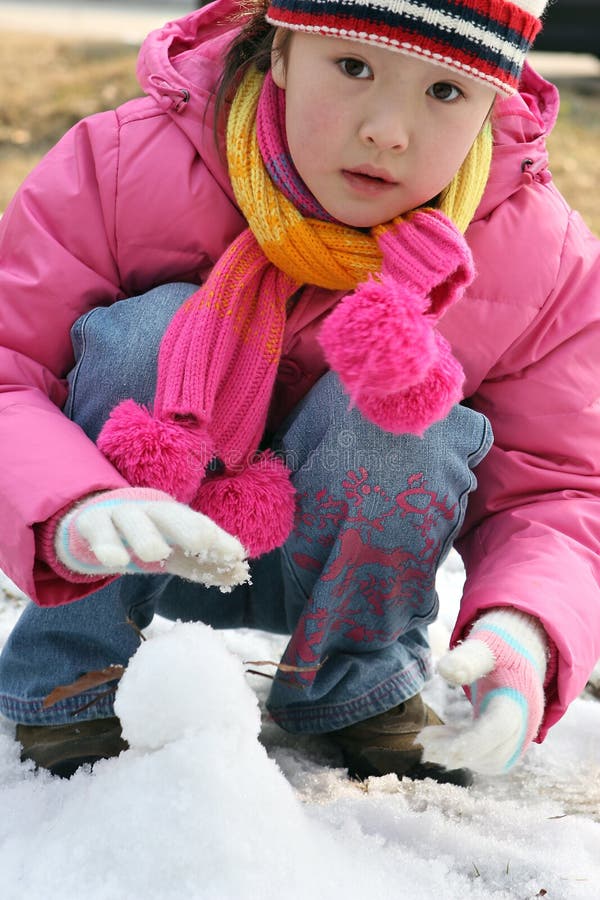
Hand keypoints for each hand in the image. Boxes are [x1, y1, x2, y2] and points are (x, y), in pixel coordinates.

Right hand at [54, 488, 249, 590]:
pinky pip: (98, 531)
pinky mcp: (90, 522)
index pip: (198, 524)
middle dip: (187, 526)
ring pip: (131, 520)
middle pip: (169, 514)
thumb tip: (242, 574)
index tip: (236, 554)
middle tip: (203, 541)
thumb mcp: (175, 552)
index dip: (217, 538)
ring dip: (145, 535)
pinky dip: (106, 544)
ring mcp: (118, 514)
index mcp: (173, 516)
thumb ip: (204, 564)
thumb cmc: (144, 537)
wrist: (92, 522)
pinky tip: (113, 560)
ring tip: (155, 553)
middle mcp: (148, 511)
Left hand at [419, 609, 547, 774]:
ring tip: (427, 739)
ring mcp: (521, 735)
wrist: (521, 654)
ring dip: (458, 755)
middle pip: (496, 754)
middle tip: (422, 741)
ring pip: (491, 761)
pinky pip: (488, 757)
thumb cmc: (500, 647)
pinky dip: (463, 752)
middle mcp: (526, 723)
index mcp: (520, 698)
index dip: (470, 742)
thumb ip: (468, 657)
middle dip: (457, 753)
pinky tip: (440, 738)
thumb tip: (444, 671)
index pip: (500, 729)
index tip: (435, 744)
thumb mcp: (485, 645)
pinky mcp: (509, 741)